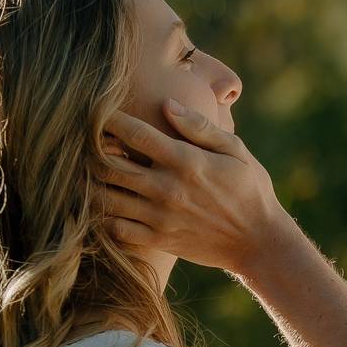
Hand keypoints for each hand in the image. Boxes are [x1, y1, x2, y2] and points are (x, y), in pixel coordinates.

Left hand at [96, 99, 294, 273]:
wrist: (260, 242)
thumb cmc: (251, 191)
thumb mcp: (236, 151)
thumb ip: (200, 127)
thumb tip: (166, 104)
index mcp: (186, 161)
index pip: (133, 133)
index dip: (107, 119)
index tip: (97, 112)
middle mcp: (168, 189)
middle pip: (107, 165)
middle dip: (90, 151)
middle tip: (86, 144)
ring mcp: (160, 217)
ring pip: (104, 198)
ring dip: (91, 183)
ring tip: (88, 173)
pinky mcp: (159, 240)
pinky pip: (114, 229)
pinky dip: (102, 216)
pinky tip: (105, 204)